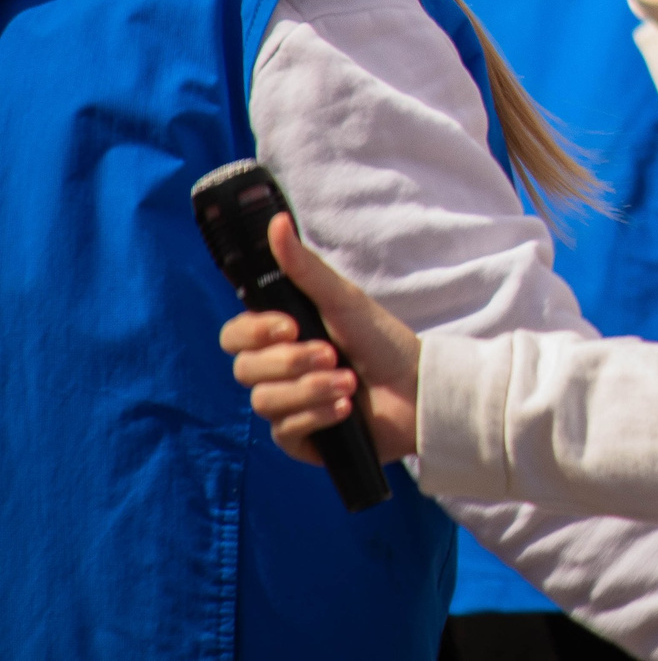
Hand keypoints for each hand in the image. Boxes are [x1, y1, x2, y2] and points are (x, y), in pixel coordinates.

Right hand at [219, 214, 421, 464]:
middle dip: (291, 362)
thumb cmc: (382, 340)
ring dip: (311, 389)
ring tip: (349, 382)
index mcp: (281, 337)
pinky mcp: (300, 439)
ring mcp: (286, 406)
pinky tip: (346, 408)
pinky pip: (285, 431)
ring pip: (264, 401)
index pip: (235, 336)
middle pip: (244, 369)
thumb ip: (304, 267)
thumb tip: (276, 222)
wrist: (419, 390)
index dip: (254, 332)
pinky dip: (318, 416)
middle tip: (331, 353)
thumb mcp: (343, 300)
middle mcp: (278, 371)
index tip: (291, 326)